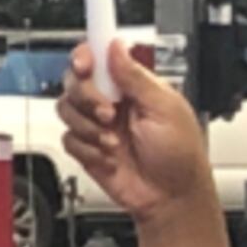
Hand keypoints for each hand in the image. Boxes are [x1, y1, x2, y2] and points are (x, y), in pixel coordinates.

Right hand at [58, 42, 216, 225]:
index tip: (85, 65)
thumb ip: (136, 77)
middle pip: (75, 80)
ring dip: (88, 126)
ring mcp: (97, 125)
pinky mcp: (86, 147)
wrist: (172, 198)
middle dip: (87, 97)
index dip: (86, 56)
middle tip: (108, 112)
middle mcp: (112, 102)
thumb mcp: (166, 109)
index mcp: (134, 86)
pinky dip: (86, 148)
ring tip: (112, 140)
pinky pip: (67, 138)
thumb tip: (117, 47)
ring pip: (66, 108)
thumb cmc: (181, 157)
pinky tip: (108, 155)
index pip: (100, 57)